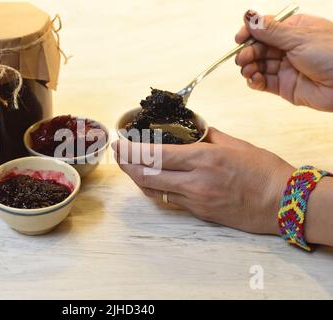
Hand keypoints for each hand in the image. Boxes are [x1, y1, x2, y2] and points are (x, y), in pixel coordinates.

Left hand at [112, 128, 294, 234]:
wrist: (282, 202)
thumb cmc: (263, 170)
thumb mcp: (234, 143)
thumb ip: (206, 135)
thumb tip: (189, 129)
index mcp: (203, 158)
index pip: (155, 154)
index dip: (132, 149)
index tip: (121, 142)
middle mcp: (195, 181)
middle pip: (146, 175)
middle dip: (126, 164)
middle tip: (118, 152)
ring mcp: (195, 200)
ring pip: (153, 190)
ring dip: (136, 177)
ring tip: (129, 165)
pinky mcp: (199, 213)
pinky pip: (168, 200)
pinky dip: (154, 188)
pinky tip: (150, 179)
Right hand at [235, 11, 332, 110]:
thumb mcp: (299, 37)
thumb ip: (270, 31)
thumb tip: (249, 17)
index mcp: (294, 29)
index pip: (265, 29)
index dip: (250, 33)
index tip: (239, 39)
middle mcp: (289, 48)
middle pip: (258, 48)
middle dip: (248, 52)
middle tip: (242, 58)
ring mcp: (286, 67)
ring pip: (259, 66)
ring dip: (249, 67)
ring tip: (248, 70)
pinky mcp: (285, 86)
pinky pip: (264, 83)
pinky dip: (255, 81)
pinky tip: (254, 80)